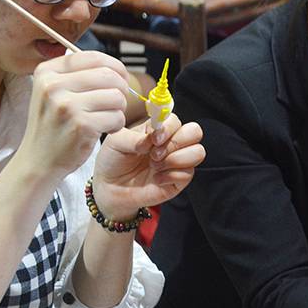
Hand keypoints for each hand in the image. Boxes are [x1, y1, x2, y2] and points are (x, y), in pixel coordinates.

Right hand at [13, 51, 134, 182]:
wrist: (38, 160)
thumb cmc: (53, 125)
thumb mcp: (53, 92)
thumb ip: (78, 75)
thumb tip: (115, 67)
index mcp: (47, 71)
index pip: (93, 57)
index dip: (115, 67)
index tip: (120, 78)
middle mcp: (53, 85)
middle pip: (109, 75)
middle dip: (120, 89)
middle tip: (115, 103)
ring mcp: (67, 106)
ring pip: (116, 96)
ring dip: (119, 109)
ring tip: (105, 118)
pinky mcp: (81, 125)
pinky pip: (117, 117)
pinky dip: (116, 125)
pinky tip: (103, 129)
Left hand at [91, 114, 206, 220]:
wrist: (110, 188)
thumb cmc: (113, 161)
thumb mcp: (116, 142)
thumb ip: (134, 137)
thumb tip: (152, 138)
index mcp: (158, 130)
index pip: (176, 120)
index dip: (169, 127)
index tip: (154, 139)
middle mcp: (171, 143)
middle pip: (195, 132)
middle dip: (176, 142)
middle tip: (155, 154)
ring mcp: (177, 161)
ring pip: (198, 152)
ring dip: (175, 159)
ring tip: (155, 166)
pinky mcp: (179, 180)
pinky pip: (188, 174)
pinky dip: (170, 176)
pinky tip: (156, 179)